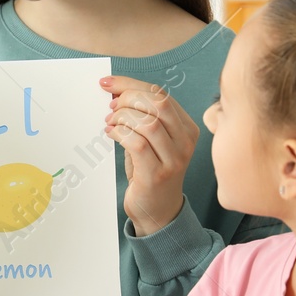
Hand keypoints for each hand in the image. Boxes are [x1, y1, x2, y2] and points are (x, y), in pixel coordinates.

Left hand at [102, 76, 198, 237]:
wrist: (158, 212)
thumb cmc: (151, 172)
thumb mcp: (152, 141)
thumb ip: (142, 117)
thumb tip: (116, 92)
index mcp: (187, 128)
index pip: (162, 95)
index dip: (132, 84)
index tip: (109, 83)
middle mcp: (185, 142)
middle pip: (158, 104)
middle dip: (129, 98)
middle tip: (111, 106)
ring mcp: (174, 159)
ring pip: (148, 122)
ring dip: (122, 117)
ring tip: (110, 122)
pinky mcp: (156, 175)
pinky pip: (137, 144)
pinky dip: (120, 134)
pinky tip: (111, 134)